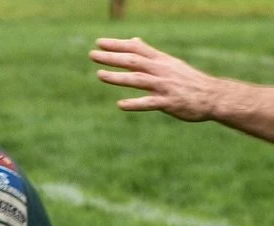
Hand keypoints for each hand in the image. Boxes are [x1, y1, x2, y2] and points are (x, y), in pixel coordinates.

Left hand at [89, 37, 222, 120]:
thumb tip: (134, 41)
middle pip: (133, 61)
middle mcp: (162, 70)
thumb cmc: (188, 80)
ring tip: (99, 74)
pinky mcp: (169, 102)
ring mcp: (165, 86)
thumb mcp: (169, 63)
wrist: (213, 96)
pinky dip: (135, 103)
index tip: (100, 42)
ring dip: (118, 77)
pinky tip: (120, 105)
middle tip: (92, 54)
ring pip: (138, 79)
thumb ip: (150, 54)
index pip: (137, 48)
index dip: (118, 44)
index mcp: (161, 60)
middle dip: (112, 57)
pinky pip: (149, 102)